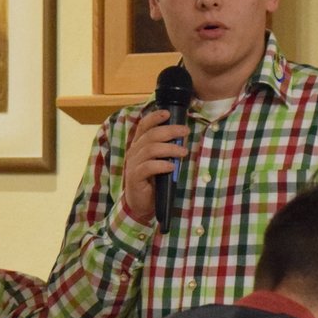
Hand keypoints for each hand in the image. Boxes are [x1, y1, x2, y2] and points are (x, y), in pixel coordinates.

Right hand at [121, 108, 189, 224]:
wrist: (141, 203)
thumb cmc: (153, 180)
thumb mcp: (160, 161)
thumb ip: (165, 149)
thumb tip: (182, 137)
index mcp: (139, 145)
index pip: (143, 126)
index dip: (154, 117)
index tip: (167, 113)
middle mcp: (134, 152)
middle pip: (150, 135)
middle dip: (170, 131)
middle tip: (185, 132)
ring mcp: (133, 164)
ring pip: (150, 149)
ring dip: (169, 149)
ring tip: (183, 152)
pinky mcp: (135, 177)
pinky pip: (148, 167)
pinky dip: (162, 165)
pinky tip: (172, 167)